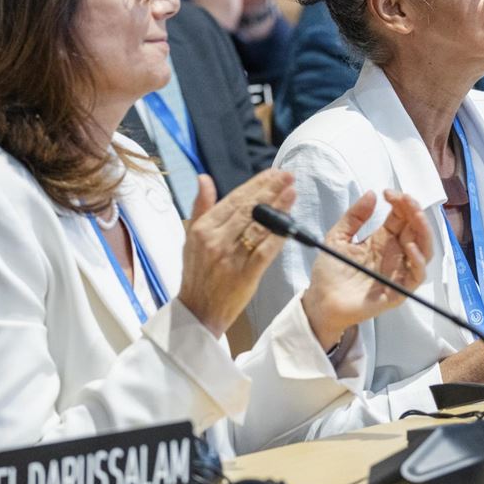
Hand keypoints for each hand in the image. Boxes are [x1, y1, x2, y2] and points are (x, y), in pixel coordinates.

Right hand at [176, 170, 294, 337]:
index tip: (273, 173)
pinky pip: (266, 251)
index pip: (234, 200)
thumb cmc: (197, 271)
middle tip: (288, 176)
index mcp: (203, 229)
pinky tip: (290, 224)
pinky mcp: (245, 274)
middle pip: (248, 210)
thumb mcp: (191, 237)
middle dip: (270, 190)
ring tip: (292, 192)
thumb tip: (204, 178)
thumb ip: (201, 206)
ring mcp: (230, 258)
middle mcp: (215, 241)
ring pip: (258, 227)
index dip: (256, 184)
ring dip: (278, 208)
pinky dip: (279, 236)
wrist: (198, 310)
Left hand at [302, 190, 432, 350]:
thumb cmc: (330, 271)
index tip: (388, 192)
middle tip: (405, 199)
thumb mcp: (337, 237)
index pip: (402, 217)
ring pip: (424, 250)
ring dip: (423, 230)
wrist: (320, 301)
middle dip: (415, 211)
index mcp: (383, 240)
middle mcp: (395, 254)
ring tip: (415, 215)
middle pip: (416, 229)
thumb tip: (371, 193)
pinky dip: (418, 260)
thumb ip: (354, 217)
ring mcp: (399, 271)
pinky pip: (417, 275)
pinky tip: (410, 246)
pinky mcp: (399, 290)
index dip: (400, 202)